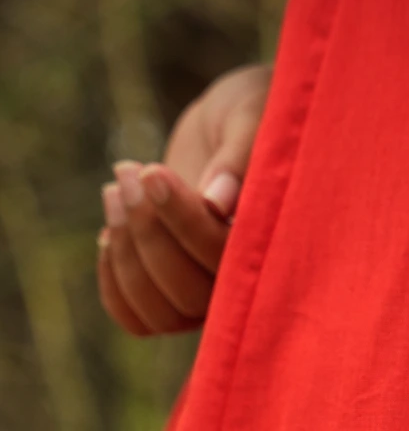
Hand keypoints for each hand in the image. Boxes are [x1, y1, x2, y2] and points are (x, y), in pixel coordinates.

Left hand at [97, 63, 272, 336]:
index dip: (183, 223)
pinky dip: (114, 283)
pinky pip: (138, 319)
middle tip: (130, 170)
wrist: (232, 124)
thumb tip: (217, 203)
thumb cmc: (255, 111)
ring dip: (126, 254)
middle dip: (149, 232)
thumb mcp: (250, 118)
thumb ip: (240, 158)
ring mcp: (208, 294)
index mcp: (276, 246)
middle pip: (188, 295)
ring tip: (117, 187)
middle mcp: (246, 284)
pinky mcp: (174, 292)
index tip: (153, 172)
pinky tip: (109, 232)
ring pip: (161, 313)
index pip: (224, 260)